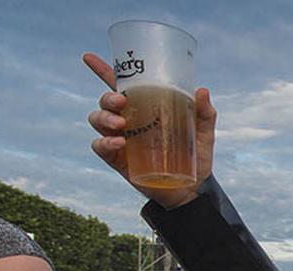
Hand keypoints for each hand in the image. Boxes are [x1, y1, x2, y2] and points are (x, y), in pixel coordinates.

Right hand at [83, 52, 215, 209]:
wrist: (191, 189)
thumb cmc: (195, 157)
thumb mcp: (203, 133)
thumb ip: (204, 113)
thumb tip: (202, 91)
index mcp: (145, 108)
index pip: (120, 86)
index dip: (103, 70)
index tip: (88, 57)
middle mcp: (129, 121)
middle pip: (106, 101)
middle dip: (107, 97)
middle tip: (121, 102)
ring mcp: (121, 139)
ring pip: (97, 119)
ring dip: (103, 117)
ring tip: (120, 124)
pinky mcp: (117, 159)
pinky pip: (100, 146)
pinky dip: (104, 142)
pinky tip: (119, 142)